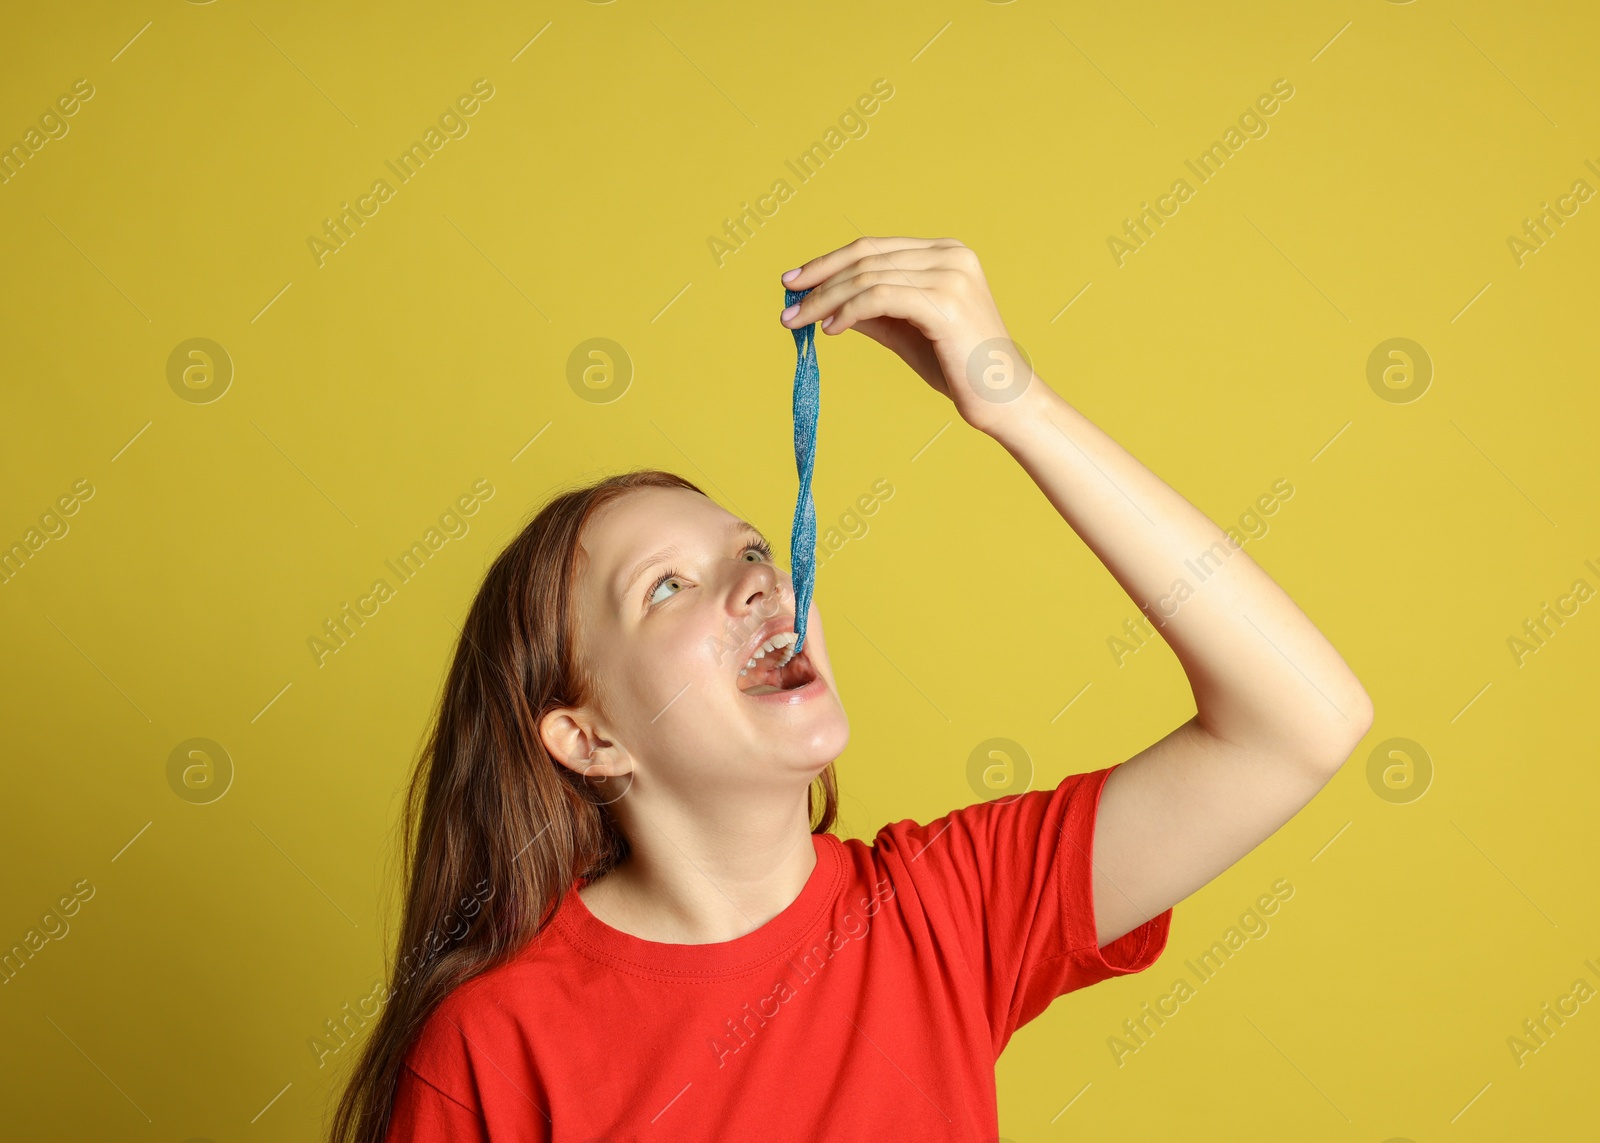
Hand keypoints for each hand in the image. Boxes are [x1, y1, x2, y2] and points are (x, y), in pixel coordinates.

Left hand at [779, 236, 1045, 436]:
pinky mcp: (945, 302)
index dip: (829, 262)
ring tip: (799, 321)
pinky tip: (830, 329)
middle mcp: (951, 255)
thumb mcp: (906, 332)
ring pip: (868, 276)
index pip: (874, 248)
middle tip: (787, 300)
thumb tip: (823, 304)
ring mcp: (950, 275)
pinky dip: (848, 311)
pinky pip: (879, 298)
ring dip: (825, 299)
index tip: (794, 282)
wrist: (1004, 400)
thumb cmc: (958, 369)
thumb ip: (871, 312)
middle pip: (866, 256)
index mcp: (946, 253)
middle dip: (820, 278)